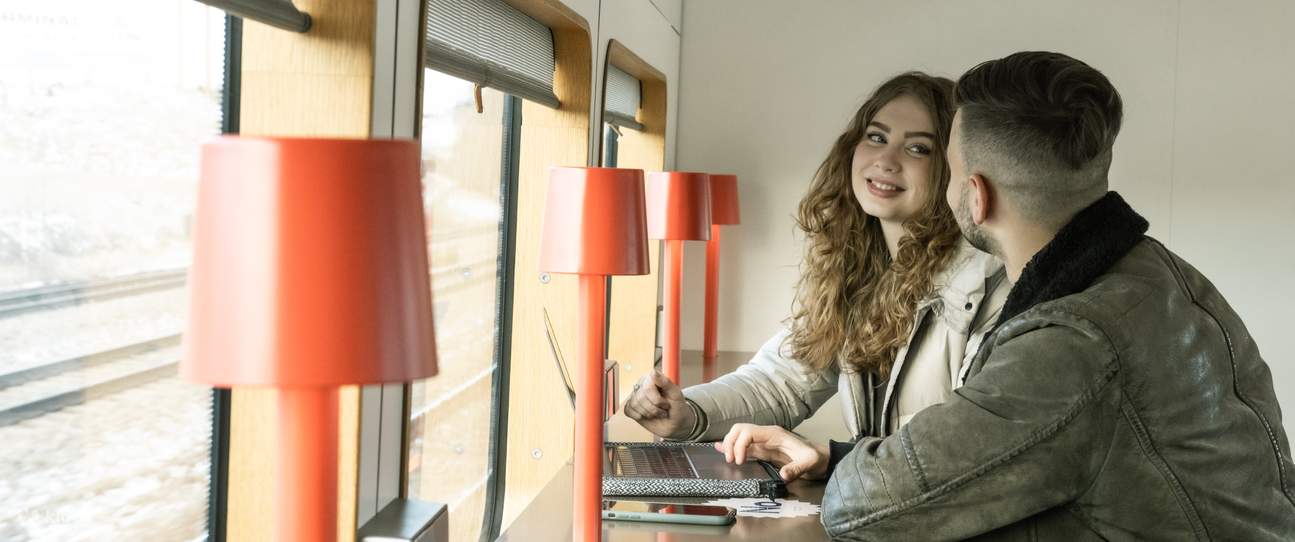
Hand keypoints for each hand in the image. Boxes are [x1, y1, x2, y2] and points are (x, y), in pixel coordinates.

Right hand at [623, 370, 693, 438]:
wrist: (676, 423)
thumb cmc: (677, 407)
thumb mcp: (676, 395)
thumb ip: (666, 382)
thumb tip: (653, 372)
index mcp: (653, 378)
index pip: (648, 387)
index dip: (657, 399)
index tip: (666, 404)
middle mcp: (642, 384)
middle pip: (641, 397)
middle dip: (654, 408)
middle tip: (664, 410)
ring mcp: (636, 395)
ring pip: (634, 404)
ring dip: (649, 413)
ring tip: (658, 413)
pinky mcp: (631, 406)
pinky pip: (629, 410)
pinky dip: (639, 416)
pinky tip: (648, 415)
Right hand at [714, 423, 829, 481]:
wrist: (820, 459)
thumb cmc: (815, 458)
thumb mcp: (809, 463)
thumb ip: (797, 468)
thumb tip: (783, 475)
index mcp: (774, 434)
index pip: (748, 432)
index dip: (740, 445)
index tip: (739, 461)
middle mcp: (766, 435)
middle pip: (740, 430)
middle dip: (730, 443)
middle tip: (731, 461)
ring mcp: (763, 441)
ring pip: (739, 435)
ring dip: (729, 444)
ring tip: (728, 460)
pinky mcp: (762, 449)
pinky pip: (743, 444)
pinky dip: (731, 446)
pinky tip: (720, 449)